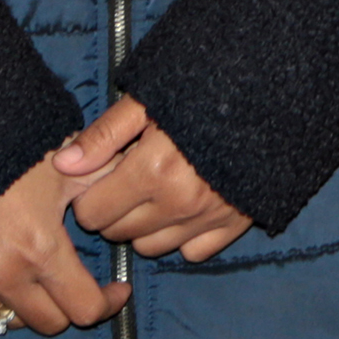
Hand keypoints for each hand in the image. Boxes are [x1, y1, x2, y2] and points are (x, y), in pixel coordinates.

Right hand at [0, 156, 126, 334]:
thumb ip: (103, 180)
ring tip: (35, 270)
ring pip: (7, 316)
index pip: (84, 309)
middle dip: (69, 306)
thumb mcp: (64, 162)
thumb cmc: (8, 149)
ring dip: (27, 301)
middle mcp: (0, 276)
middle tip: (77, 282)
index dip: (107, 302)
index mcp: (38, 249)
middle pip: (48, 324)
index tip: (115, 289)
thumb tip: (127, 191)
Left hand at [54, 96, 252, 264]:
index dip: (90, 193)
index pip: (93, 213)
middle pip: (118, 232)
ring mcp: (209, 216)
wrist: (276, 89)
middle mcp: (179, 202)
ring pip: (152, 247)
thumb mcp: (149, 98)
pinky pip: (193, 252)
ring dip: (145, 225)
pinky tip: (187, 205)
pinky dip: (184, 235)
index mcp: (153, 170)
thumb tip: (63, 165)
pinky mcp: (236, 222)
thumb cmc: (206, 87)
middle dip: (114, 210)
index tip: (103, 174)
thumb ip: (105, 134)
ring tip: (157, 190)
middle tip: (129, 178)